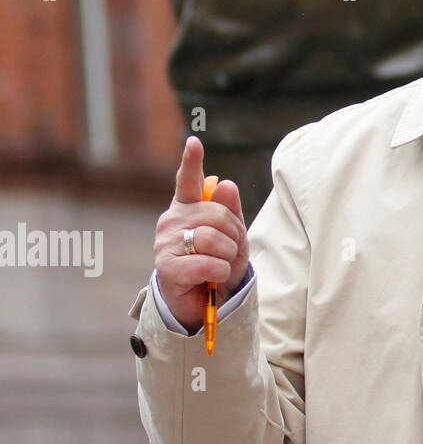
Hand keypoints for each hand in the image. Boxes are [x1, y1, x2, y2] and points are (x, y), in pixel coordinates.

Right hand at [154, 136, 248, 331]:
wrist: (202, 302)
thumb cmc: (217, 262)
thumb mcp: (233, 235)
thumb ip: (230, 210)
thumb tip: (225, 183)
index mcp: (187, 208)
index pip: (188, 180)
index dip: (192, 161)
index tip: (194, 142)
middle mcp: (171, 221)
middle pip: (218, 215)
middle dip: (235, 235)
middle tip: (228, 252)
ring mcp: (165, 244)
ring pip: (214, 239)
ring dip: (228, 256)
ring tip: (219, 265)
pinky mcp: (166, 268)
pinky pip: (210, 264)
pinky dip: (220, 273)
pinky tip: (211, 278)